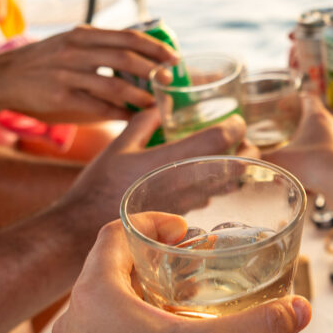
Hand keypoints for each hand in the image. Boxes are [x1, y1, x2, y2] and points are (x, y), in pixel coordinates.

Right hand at [0, 25, 178, 121]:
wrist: (1, 77)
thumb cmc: (42, 63)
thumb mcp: (69, 44)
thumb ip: (98, 48)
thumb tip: (138, 60)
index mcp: (83, 34)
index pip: (127, 37)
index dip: (155, 48)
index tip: (174, 58)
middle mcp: (76, 50)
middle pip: (126, 58)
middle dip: (153, 71)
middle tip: (170, 82)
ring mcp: (67, 73)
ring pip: (114, 83)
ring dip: (140, 96)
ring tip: (156, 104)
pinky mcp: (60, 96)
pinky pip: (97, 106)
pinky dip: (119, 113)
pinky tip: (133, 118)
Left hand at [53, 217, 310, 332]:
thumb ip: (259, 326)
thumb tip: (297, 310)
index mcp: (98, 292)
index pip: (116, 233)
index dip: (152, 224)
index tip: (182, 231)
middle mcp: (79, 315)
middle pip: (114, 267)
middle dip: (156, 261)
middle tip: (191, 266)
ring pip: (110, 304)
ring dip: (146, 297)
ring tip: (186, 307)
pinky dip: (138, 332)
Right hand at [61, 109, 248, 238]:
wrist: (86, 227)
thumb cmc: (100, 185)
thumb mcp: (119, 145)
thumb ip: (144, 121)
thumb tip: (161, 105)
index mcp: (173, 159)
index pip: (220, 139)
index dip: (235, 126)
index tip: (235, 120)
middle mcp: (188, 183)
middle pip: (237, 166)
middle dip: (246, 150)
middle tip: (242, 139)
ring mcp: (189, 203)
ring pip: (230, 186)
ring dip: (236, 169)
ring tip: (230, 155)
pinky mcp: (185, 216)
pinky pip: (213, 198)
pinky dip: (220, 185)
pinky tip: (208, 176)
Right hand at [265, 94, 332, 194]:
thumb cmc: (311, 164)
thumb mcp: (278, 160)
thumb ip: (260, 158)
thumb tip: (247, 158)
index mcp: (316, 117)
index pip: (309, 98)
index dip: (298, 98)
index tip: (291, 101)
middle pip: (318, 118)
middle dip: (303, 124)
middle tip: (291, 130)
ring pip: (326, 138)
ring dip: (313, 145)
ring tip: (299, 156)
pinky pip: (331, 156)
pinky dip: (321, 162)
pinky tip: (311, 176)